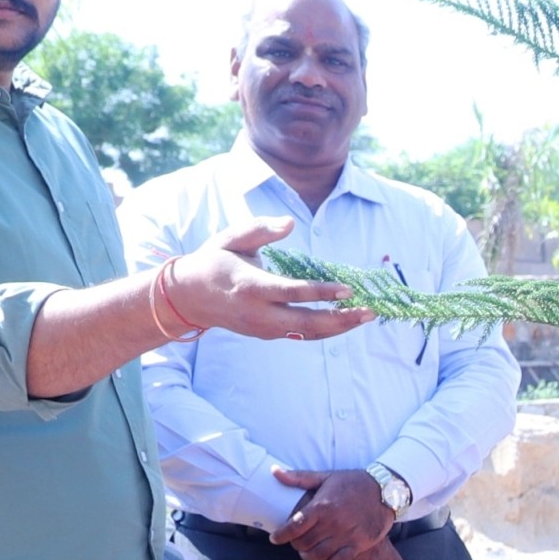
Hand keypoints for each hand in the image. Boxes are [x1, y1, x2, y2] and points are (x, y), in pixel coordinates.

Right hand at [171, 218, 370, 342]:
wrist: (189, 297)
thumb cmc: (214, 261)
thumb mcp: (231, 238)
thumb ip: (260, 229)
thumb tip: (289, 224)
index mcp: (251, 286)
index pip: (292, 292)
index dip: (321, 292)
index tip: (347, 289)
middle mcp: (259, 313)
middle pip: (306, 323)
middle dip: (341, 319)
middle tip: (369, 311)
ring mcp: (263, 328)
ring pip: (307, 334)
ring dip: (339, 327)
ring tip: (365, 317)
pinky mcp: (267, 334)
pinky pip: (301, 335)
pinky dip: (325, 330)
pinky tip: (346, 320)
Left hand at [274, 468, 394, 559]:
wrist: (386, 489)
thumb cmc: (353, 482)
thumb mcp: (325, 477)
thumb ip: (299, 477)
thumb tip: (274, 471)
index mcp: (322, 506)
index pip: (294, 526)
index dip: (280, 535)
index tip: (274, 539)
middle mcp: (333, 522)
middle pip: (304, 543)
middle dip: (295, 545)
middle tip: (295, 543)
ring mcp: (347, 535)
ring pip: (319, 555)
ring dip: (308, 557)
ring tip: (306, 554)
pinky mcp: (360, 544)